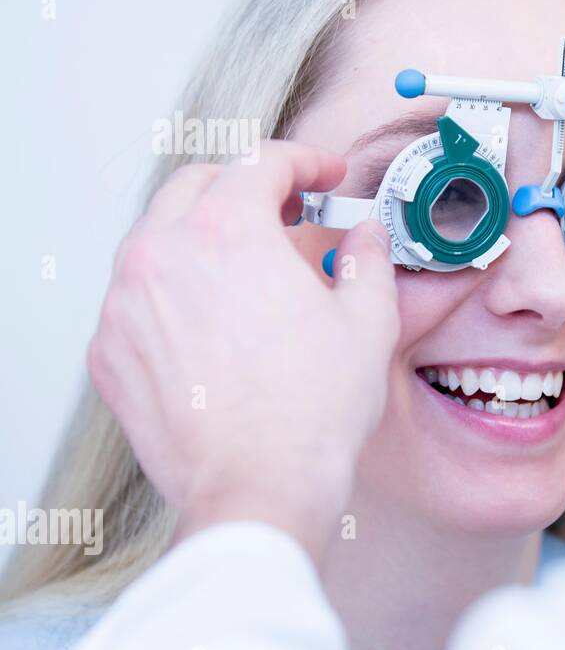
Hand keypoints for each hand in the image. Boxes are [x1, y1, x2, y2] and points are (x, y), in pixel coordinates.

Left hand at [87, 143, 398, 560]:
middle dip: (245, 186)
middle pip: (197, 185)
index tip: (324, 177)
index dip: (304, 162)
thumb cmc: (310, 413)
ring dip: (204, 237)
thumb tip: (365, 239)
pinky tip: (214, 322)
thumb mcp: (368, 322)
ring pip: (158, 238)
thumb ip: (368, 260)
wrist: (259, 487)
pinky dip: (174, 293)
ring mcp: (125, 304)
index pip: (262, 163)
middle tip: (286, 211)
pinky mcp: (110, 352)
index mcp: (228, 232)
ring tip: (248, 270)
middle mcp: (163, 255)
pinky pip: (137, 298)